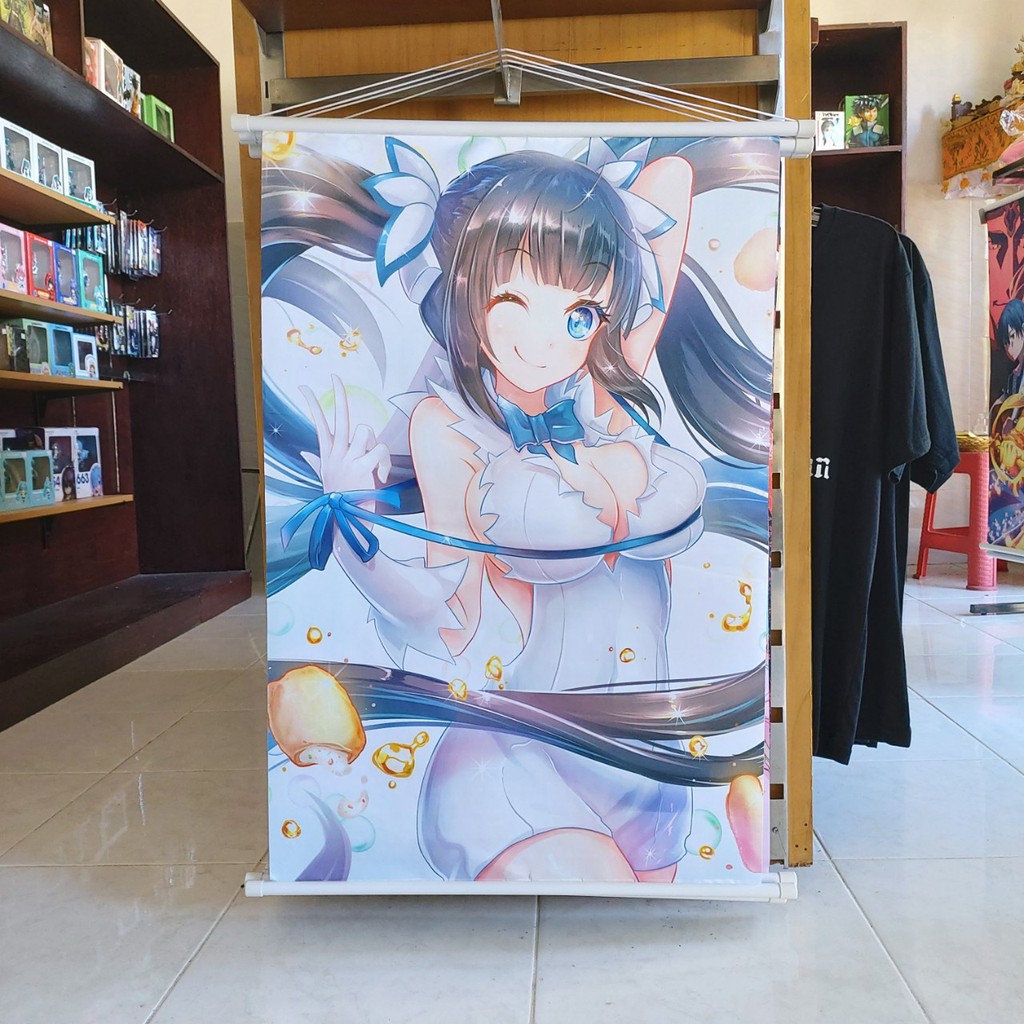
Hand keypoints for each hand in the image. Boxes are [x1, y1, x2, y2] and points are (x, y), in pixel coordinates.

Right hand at [299, 374, 390, 493]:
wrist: (347, 524)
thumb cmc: (341, 501)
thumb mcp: (325, 478)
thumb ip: (316, 463)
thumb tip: (305, 454)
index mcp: (328, 455)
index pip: (318, 424)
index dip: (312, 404)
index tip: (303, 388)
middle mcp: (336, 455)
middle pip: (339, 417)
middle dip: (338, 395)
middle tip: (334, 376)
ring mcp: (348, 460)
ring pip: (366, 432)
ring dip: (375, 445)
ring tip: (375, 465)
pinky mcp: (362, 467)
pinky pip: (380, 450)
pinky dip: (385, 462)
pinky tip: (381, 475)